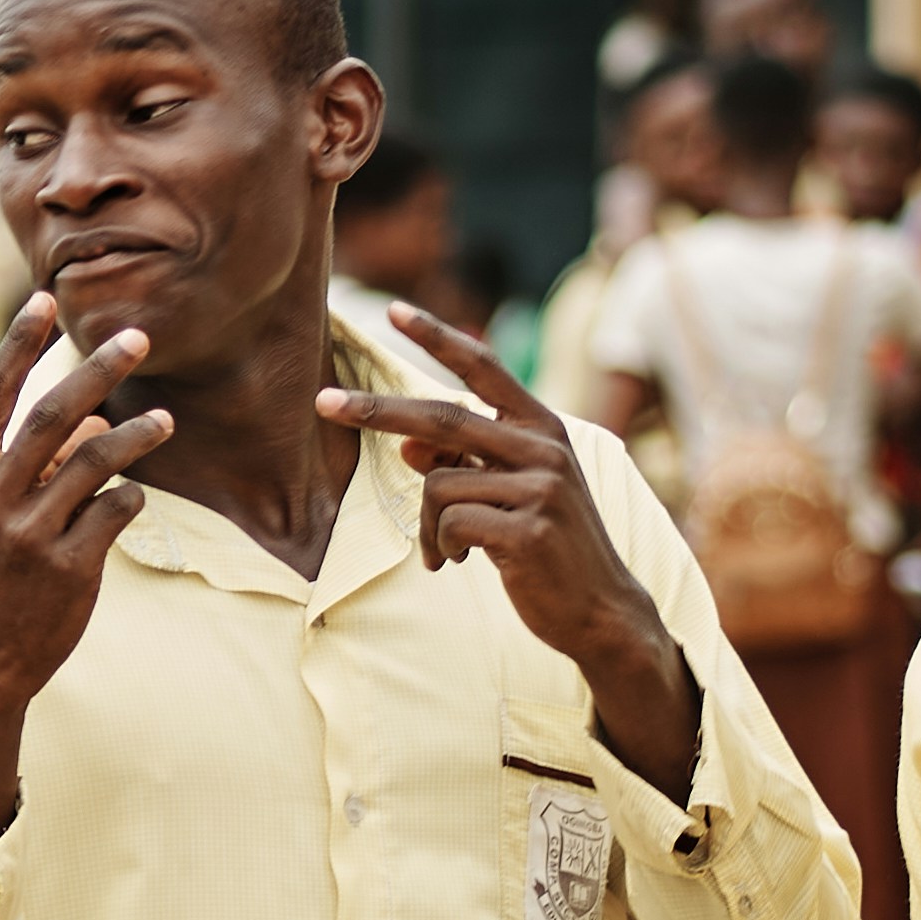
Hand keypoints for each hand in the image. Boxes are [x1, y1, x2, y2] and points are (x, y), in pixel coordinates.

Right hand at [0, 298, 168, 865]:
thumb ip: (18, 469)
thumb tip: (82, 417)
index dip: (17, 343)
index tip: (45, 299)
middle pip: (52, 413)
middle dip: (98, 369)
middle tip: (139, 338)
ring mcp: (28, 535)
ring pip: (96, 459)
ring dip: (137, 432)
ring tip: (166, 420)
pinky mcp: (67, 568)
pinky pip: (115, 511)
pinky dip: (130, 498)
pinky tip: (132, 503)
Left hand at [321, 307, 701, 792]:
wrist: (599, 609)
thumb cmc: (546, 547)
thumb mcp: (510, 493)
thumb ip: (466, 461)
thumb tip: (406, 444)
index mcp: (542, 427)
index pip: (483, 368)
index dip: (438, 337)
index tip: (393, 310)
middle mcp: (544, 447)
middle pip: (441, 417)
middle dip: (375, 411)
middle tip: (321, 402)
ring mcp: (540, 487)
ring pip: (437, 485)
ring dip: (425, 525)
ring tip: (443, 551)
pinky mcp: (528, 529)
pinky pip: (450, 524)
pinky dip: (440, 546)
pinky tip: (457, 563)